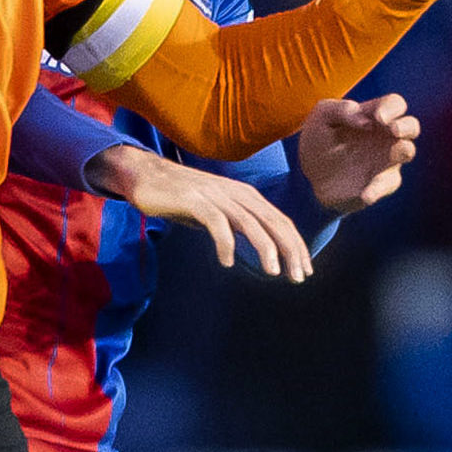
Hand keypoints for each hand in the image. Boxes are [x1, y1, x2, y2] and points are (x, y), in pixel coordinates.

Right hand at [85, 144, 311, 280]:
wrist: (146, 175)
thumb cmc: (183, 196)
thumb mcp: (217, 210)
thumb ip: (238, 223)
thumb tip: (261, 246)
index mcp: (244, 195)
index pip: (280, 220)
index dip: (295, 244)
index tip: (305, 269)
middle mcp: (234, 192)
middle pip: (272, 220)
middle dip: (289, 249)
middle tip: (298, 276)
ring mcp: (214, 194)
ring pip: (249, 221)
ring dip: (264, 247)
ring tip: (272, 272)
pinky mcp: (193, 199)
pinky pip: (216, 222)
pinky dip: (225, 242)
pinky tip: (228, 261)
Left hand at [298, 94, 419, 213]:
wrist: (309, 172)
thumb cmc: (319, 137)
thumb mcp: (322, 116)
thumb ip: (341, 109)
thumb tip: (366, 121)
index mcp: (373, 116)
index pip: (395, 104)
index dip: (392, 107)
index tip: (378, 117)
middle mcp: (385, 136)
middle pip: (412, 126)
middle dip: (407, 126)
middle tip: (393, 129)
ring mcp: (385, 160)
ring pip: (407, 152)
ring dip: (401, 152)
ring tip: (391, 155)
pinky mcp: (379, 183)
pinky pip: (385, 185)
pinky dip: (377, 190)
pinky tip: (365, 195)